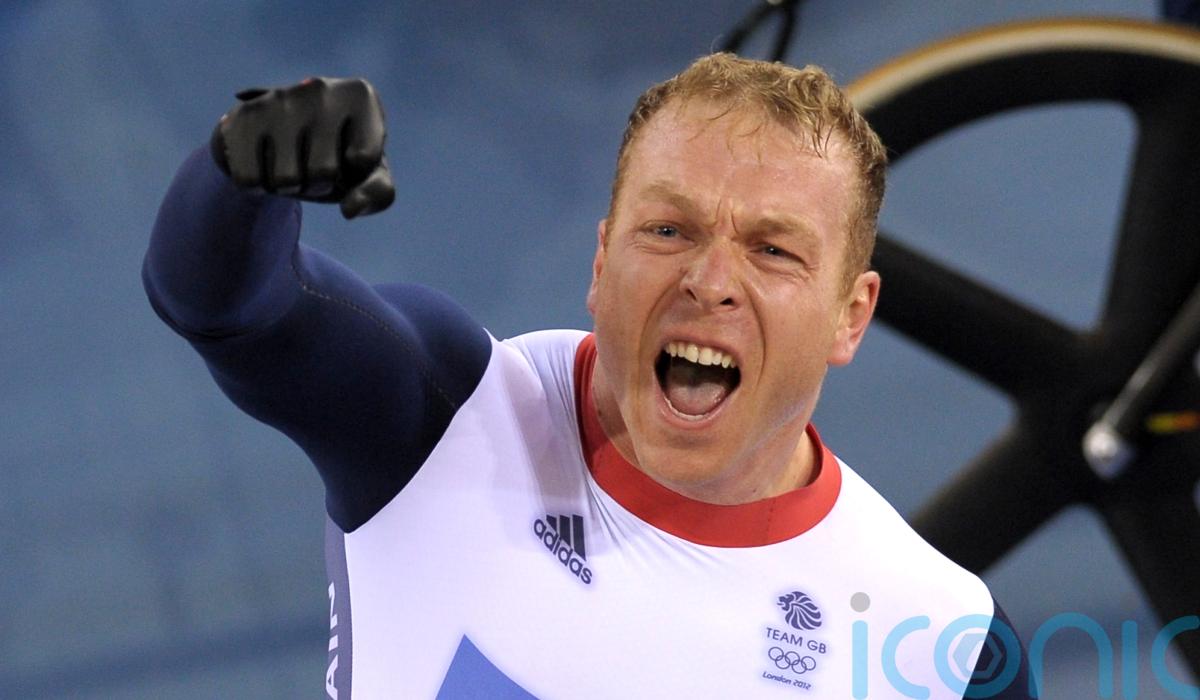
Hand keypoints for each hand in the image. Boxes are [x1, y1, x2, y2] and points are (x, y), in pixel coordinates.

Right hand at [210, 77, 394, 218]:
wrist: (278, 138)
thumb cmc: (335, 156)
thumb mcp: (367, 174)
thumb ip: (377, 193)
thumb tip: (351, 210)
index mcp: (360, 96)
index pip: (363, 160)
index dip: (354, 173)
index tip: (348, 155)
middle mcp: (321, 89)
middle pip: (324, 173)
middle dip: (320, 183)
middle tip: (314, 162)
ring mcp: (280, 99)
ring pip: (286, 180)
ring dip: (289, 186)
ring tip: (291, 161)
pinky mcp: (244, 115)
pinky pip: (250, 180)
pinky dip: (259, 185)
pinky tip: (264, 161)